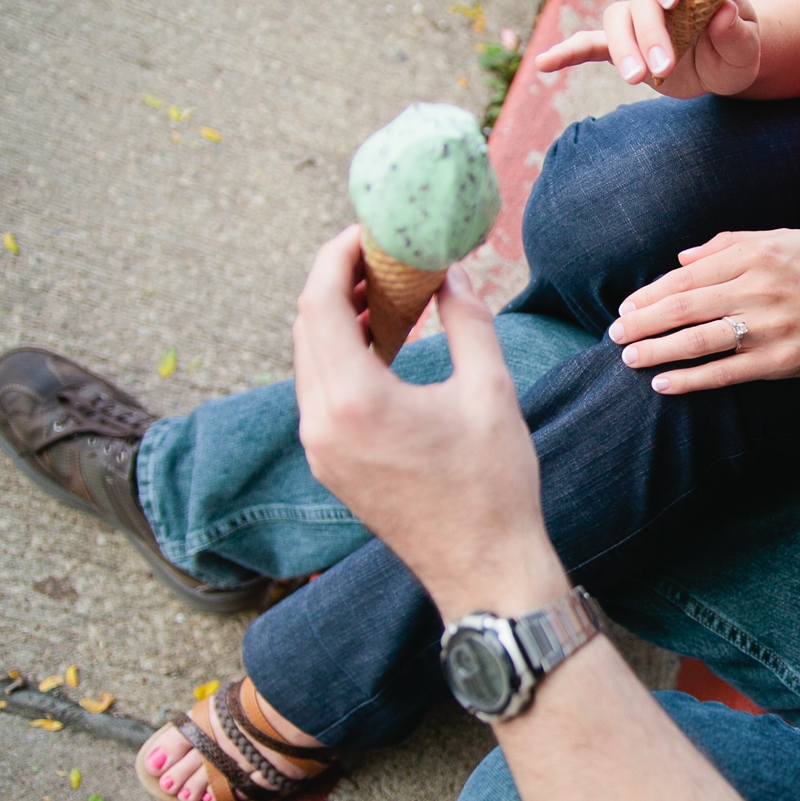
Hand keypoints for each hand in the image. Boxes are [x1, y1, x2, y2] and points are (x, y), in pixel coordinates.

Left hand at [293, 235, 551, 616]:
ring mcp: (319, 450)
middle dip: (336, 281)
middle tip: (377, 253)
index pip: (319, 303)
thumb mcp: (489, 388)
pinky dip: (339, 356)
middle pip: (306, 327)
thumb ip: (465, 319)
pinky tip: (378, 342)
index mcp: (354, 401)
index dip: (336, 256)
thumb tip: (449, 272)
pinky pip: (319, 393)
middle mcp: (321, 425)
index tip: (367, 231)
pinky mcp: (329, 466)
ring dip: (335, 318)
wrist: (482, 569)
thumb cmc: (493, 482)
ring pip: (308, 360)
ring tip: (381, 290)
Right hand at [545, 0, 763, 98]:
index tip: (673, 2)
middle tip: (666, 68)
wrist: (725, 65)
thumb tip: (724, 12)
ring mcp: (637, 19)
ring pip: (616, 19)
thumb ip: (738, 31)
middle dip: (649, 32)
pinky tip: (544, 64)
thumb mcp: (748, 45)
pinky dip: (567, 53)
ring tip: (637, 80)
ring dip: (624, 48)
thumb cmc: (738, 45)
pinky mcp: (624, 47)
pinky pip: (590, 44)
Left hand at [611, 227, 799, 398]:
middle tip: (613, 334)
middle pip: (684, 307)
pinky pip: (724, 372)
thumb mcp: (786, 238)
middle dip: (642, 321)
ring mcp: (767, 327)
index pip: (688, 276)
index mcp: (756, 255)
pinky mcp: (778, 362)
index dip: (651, 293)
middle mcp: (758, 289)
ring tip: (628, 357)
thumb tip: (684, 256)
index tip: (625, 305)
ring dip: (656, 350)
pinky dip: (689, 379)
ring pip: (697, 340)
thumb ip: (731, 242)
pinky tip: (663, 383)